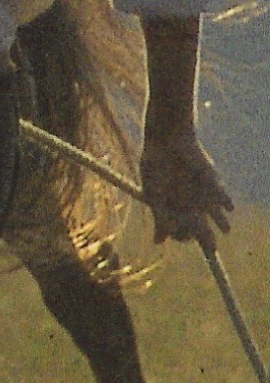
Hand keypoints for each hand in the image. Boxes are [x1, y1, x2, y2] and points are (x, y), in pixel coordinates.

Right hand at [139, 129, 234, 248]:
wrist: (167, 138)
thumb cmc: (155, 165)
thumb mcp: (153, 193)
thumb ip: (158, 216)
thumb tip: (158, 243)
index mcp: (172, 210)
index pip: (181, 232)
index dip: (182, 236)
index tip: (181, 235)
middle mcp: (188, 206)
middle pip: (200, 229)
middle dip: (206, 238)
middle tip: (211, 245)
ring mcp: (202, 195)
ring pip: (215, 216)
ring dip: (221, 222)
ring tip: (225, 229)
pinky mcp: (212, 182)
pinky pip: (222, 196)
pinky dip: (226, 202)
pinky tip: (229, 208)